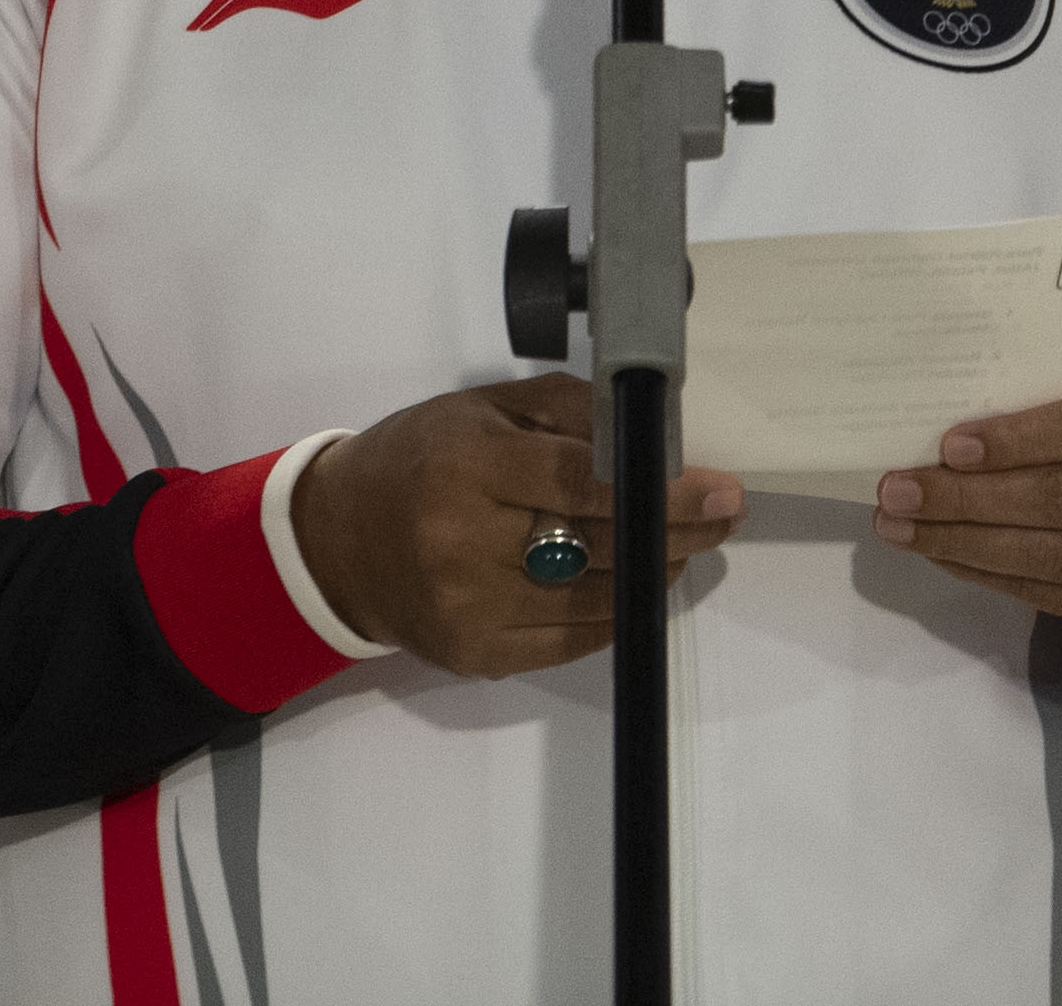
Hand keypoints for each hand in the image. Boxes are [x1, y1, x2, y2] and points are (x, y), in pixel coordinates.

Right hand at [288, 374, 747, 678]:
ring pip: (595, 600)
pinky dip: (615, 613)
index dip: (662, 489)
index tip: (718, 487)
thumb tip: (644, 430)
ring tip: (686, 546)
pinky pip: (571, 641)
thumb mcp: (478, 407)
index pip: (583, 481)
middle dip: (677, 532)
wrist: (337, 541)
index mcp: (467, 465)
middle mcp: (466, 542)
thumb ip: (563, 410)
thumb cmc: (416, 458)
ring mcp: (472, 609)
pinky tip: (638, 584)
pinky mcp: (478, 655)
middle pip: (601, 546)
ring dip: (654, 574)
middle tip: (724, 516)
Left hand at [871, 361, 1061, 638]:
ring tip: (900, 527)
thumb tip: (950, 419)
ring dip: (964, 544)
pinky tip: (941, 551)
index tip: (949, 446)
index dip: (1020, 439)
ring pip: (1052, 558)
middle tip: (897, 491)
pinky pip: (1049, 595)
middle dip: (970, 499)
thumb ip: (1047, 395)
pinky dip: (986, 573)